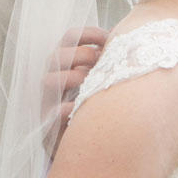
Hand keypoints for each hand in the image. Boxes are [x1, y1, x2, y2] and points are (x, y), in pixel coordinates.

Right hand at [41, 26, 106, 158]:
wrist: (86, 144)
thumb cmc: (97, 102)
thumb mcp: (102, 77)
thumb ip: (110, 59)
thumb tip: (129, 37)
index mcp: (68, 62)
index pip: (70, 37)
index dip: (87, 34)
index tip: (107, 38)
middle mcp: (54, 77)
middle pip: (57, 55)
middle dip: (80, 54)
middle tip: (99, 61)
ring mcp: (49, 99)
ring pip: (49, 80)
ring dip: (70, 78)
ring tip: (89, 83)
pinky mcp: (48, 122)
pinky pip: (51, 112)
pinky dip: (64, 109)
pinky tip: (77, 107)